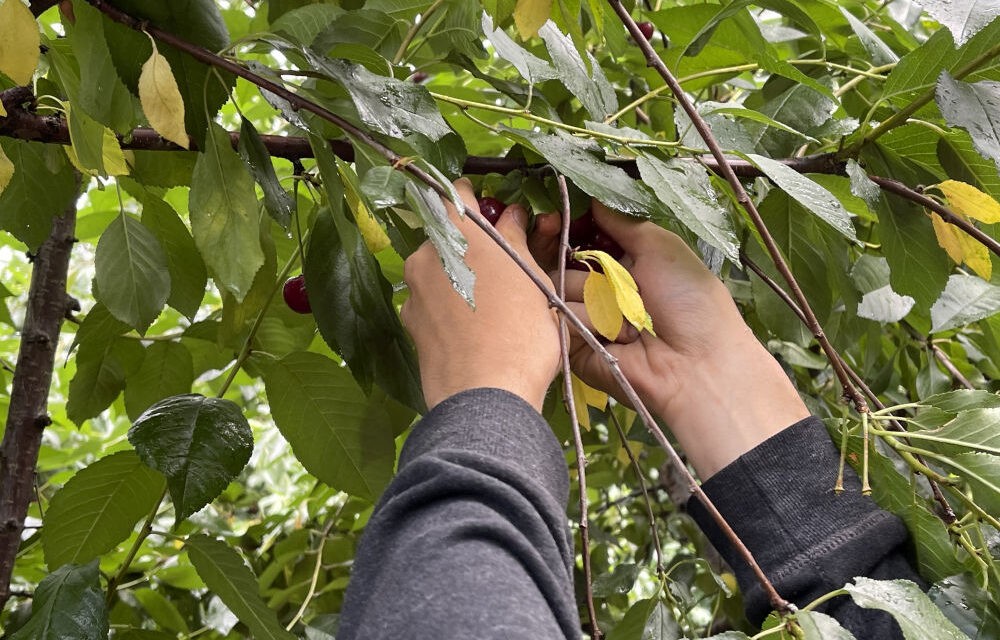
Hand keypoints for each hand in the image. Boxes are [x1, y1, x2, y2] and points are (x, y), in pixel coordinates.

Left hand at [401, 179, 560, 411]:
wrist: (485, 394)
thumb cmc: (521, 329)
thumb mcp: (532, 278)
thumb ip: (515, 239)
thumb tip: (510, 214)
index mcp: (457, 230)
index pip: (456, 193)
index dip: (475, 200)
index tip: (494, 215)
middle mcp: (425, 253)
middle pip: (447, 237)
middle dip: (471, 248)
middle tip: (502, 271)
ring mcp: (412, 290)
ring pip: (438, 272)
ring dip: (459, 279)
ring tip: (490, 308)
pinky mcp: (408, 324)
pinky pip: (430, 304)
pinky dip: (447, 309)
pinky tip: (471, 331)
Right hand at [535, 202, 809, 477]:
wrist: (696, 366)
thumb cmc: (690, 301)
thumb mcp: (662, 247)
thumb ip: (624, 222)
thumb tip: (593, 198)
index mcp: (625, 264)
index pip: (581, 238)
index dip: (566, 225)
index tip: (553, 215)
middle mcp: (602, 290)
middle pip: (558, 260)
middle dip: (554, 244)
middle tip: (548, 229)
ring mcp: (586, 319)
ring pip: (557, 287)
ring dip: (584, 291)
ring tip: (621, 312)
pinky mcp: (574, 349)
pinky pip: (559, 321)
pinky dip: (582, 321)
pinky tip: (611, 332)